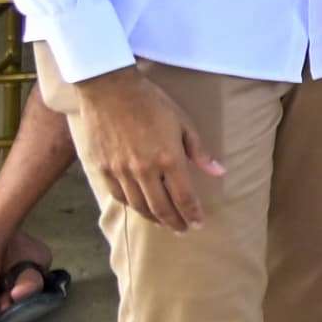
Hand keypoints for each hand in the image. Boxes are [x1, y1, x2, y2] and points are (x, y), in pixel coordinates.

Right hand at [71, 66, 223, 231]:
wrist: (110, 90)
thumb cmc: (152, 103)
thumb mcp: (183, 122)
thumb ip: (199, 151)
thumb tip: (218, 171)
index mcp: (168, 159)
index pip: (184, 197)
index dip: (192, 214)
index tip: (198, 224)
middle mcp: (144, 170)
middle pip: (161, 207)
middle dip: (175, 222)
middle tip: (183, 230)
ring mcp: (121, 171)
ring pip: (139, 206)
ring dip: (154, 218)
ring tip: (164, 223)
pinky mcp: (103, 169)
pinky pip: (118, 196)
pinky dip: (132, 206)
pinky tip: (140, 208)